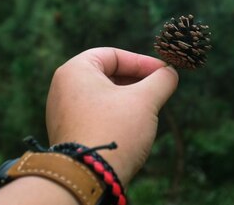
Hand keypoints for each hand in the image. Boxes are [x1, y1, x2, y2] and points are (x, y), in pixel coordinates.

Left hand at [45, 47, 178, 186]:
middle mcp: (63, 88)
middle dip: (137, 81)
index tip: (164, 71)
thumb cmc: (114, 130)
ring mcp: (63, 112)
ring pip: (104, 96)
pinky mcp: (69, 133)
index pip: (113, 55)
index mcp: (75, 71)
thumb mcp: (145, 100)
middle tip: (159, 89)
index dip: (142, 61)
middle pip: (108, 74)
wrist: (87, 177)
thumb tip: (170, 73)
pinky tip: (134, 127)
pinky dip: (117, 115)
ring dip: (129, 99)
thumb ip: (161, 80)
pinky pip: (97, 114)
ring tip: (149, 109)